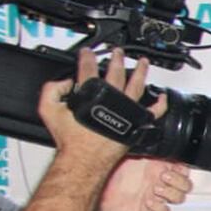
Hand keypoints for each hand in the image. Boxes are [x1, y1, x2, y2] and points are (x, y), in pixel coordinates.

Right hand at [36, 48, 164, 169]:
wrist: (85, 158)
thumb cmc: (71, 139)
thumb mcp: (48, 110)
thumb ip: (51, 90)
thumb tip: (65, 82)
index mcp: (92, 94)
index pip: (89, 68)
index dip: (88, 57)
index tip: (88, 52)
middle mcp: (113, 100)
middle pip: (117, 73)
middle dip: (117, 59)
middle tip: (118, 52)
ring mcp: (127, 111)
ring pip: (137, 86)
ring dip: (141, 72)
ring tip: (144, 62)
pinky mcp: (136, 123)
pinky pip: (153, 112)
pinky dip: (160, 104)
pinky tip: (162, 96)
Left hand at [99, 155, 193, 210]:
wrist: (96, 193)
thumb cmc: (109, 171)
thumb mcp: (126, 153)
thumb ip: (142, 147)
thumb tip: (149, 136)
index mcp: (157, 164)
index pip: (182, 166)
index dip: (182, 167)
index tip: (174, 165)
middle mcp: (159, 180)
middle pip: (186, 184)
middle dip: (179, 181)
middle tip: (164, 176)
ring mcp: (156, 195)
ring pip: (179, 198)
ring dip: (171, 193)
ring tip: (155, 189)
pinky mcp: (150, 208)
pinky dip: (159, 207)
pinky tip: (148, 201)